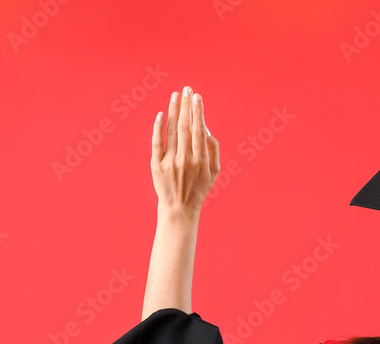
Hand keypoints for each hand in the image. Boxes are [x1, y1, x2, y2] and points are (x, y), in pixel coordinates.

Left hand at [151, 86, 220, 218]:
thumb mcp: (214, 172)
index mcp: (201, 160)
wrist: (180, 207)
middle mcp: (185, 159)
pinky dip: (157, 127)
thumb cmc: (199, 187)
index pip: (199, 130)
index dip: (198, 112)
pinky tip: (160, 114)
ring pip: (171, 131)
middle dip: (186, 106)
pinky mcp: (156, 165)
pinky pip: (156, 142)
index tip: (197, 97)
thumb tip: (206, 127)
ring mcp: (169, 162)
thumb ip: (213, 149)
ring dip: (173, 111)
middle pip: (185, 127)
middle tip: (186, 89)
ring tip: (175, 96)